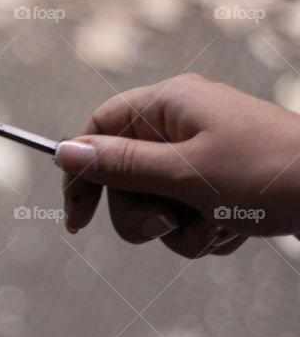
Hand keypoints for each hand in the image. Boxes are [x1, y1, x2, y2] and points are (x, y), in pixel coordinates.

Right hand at [56, 74, 299, 257]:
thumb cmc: (270, 176)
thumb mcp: (185, 174)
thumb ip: (120, 165)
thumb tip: (65, 152)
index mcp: (170, 104)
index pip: (99, 129)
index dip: (82, 172)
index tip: (78, 220)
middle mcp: (183, 125)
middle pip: (124, 177)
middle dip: (143, 213)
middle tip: (170, 223)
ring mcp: (203, 156)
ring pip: (155, 205)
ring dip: (179, 230)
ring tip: (216, 226)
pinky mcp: (221, 185)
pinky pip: (186, 217)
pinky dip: (204, 232)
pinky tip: (235, 229)